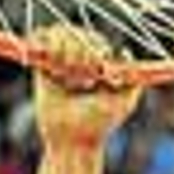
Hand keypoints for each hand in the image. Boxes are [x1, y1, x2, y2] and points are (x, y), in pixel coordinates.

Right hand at [30, 29, 139, 151]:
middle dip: (78, 54)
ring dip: (63, 53)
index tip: (96, 72)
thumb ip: (132, 79)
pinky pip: (40, 38)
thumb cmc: (100, 124)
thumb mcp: (125, 102)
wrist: (73, 140)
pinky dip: (46, 48)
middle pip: (75, 32)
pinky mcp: (41, 67)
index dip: (94, 49)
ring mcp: (59, 62)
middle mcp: (79, 59)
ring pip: (59, 33)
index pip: (95, 39)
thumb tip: (124, 50)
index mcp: (99, 63)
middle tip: (82, 82)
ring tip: (66, 79)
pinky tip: (52, 69)